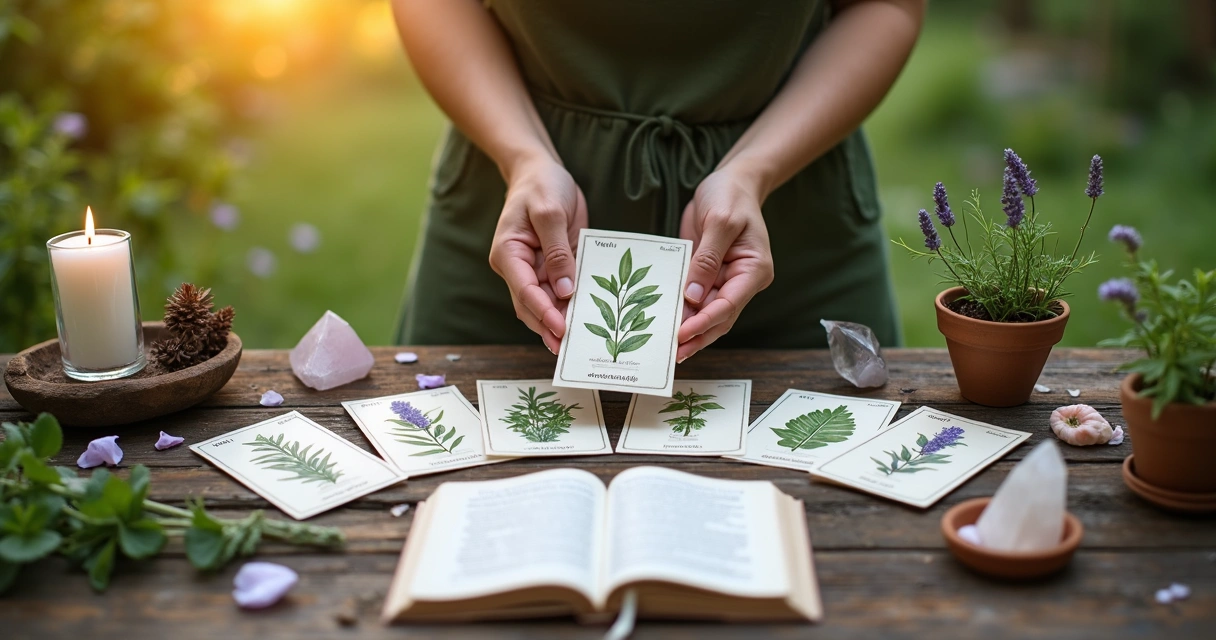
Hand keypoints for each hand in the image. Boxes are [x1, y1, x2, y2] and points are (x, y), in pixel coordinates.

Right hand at [488, 157, 588, 353]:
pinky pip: (561, 292)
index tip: (560, 328)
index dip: (543, 312)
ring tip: (580, 342)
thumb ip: (557, 251)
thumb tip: (565, 290)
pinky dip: (572, 305)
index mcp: (508, 253)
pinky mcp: (552, 267)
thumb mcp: (550, 211)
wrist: (542, 172)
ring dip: (560, 321)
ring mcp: (535, 269)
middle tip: (569, 348)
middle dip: (549, 327)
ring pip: (545, 304)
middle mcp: (518, 267)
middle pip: (531, 306)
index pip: (524, 290)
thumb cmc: (541, 185)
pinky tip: (588, 319)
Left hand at [676, 168, 774, 361]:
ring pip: (707, 314)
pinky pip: (694, 298)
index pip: (729, 304)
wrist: (731, 182)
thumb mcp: (720, 221)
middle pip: (719, 318)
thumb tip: (693, 296)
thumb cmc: (731, 196)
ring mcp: (724, 280)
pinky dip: (681, 312)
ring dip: (688, 331)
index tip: (683, 334)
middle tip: (672, 354)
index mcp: (754, 270)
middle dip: (697, 337)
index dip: (706, 322)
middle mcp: (741, 281)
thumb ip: (707, 259)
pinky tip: (664, 324)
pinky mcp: (707, 275)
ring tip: (666, 350)